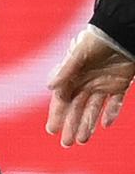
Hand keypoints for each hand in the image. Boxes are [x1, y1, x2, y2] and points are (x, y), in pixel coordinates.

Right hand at [45, 25, 134, 145]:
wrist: (123, 29)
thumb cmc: (98, 38)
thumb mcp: (79, 52)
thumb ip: (65, 70)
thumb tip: (50, 87)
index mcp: (72, 76)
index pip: (62, 99)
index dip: (57, 115)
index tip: (52, 130)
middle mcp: (85, 83)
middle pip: (76, 109)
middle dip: (71, 126)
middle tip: (67, 144)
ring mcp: (102, 84)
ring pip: (93, 109)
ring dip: (88, 124)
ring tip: (82, 140)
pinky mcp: (119, 84)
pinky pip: (115, 103)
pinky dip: (111, 113)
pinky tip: (105, 125)